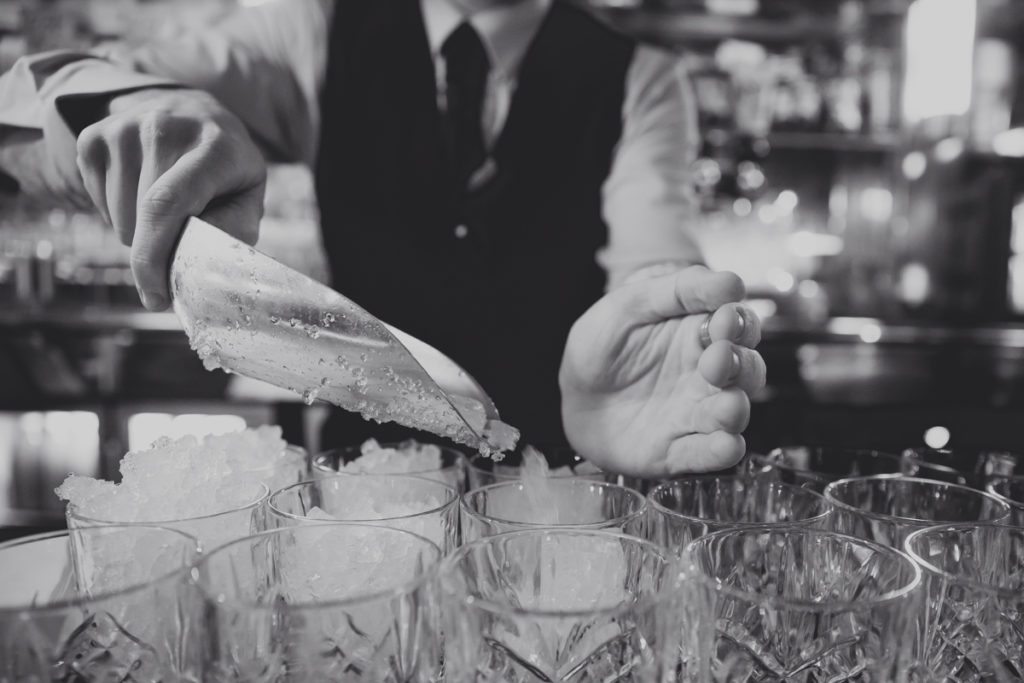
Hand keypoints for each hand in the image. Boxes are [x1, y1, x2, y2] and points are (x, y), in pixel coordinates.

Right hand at [76, 88, 265, 309]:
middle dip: (156, 251)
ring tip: (166, 207)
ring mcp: (125, 127)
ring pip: (118, 216)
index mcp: (213, 147)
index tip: (155, 296)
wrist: (195, 115)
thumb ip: (232, 232)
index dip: (154, 257)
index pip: (166, 205)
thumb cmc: (226, 171)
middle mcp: (165, 128)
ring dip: (139, 230)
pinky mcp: (95, 135)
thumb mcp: (247, 197)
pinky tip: (143, 190)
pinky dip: (118, 212)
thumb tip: (198, 270)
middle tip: (180, 240)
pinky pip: (96, 201)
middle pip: (140, 218)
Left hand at [559, 266, 765, 476]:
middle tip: (718, 358)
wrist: (569, 394)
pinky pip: (707, 453)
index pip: (737, 325)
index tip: (724, 319)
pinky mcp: (677, 449)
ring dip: (736, 409)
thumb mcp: (629, 305)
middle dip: (740, 365)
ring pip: (734, 413)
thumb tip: (731, 282)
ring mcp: (694, 413)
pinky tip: (724, 445)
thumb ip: (678, 290)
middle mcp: (705, 375)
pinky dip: (721, 452)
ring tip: (725, 405)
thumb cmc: (600, 346)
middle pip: (746, 370)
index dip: (738, 322)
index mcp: (699, 335)